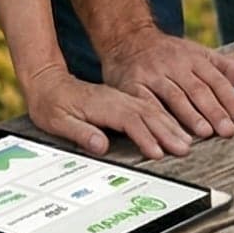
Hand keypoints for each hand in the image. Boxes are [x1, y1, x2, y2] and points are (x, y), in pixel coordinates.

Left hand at [20, 64, 192, 160]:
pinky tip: (175, 125)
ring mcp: (120, 98)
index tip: (158, 152)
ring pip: (152, 110)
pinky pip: (149, 106)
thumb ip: (80, 132)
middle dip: (167, 132)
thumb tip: (101, 146)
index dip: (145, 137)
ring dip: (170, 125)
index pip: (129, 120)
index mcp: (102, 104)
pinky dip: (165, 117)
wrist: (47, 80)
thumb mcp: (56, 121)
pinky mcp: (122, 100)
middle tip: (184, 148)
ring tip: (185, 141)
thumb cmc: (50, 103)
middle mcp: (115, 99)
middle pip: (147, 114)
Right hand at [104, 26, 233, 140]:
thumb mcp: (195, 51)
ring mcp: (153, 74)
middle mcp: (174, 64)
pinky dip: (159, 118)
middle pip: (197, 89)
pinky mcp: (133, 85)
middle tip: (226, 130)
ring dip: (190, 116)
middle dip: (214, 111)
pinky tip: (167, 133)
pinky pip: (147, 103)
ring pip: (174, 96)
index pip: (215, 80)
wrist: (127, 37)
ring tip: (204, 132)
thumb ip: (222, 66)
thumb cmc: (166, 51)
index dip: (229, 100)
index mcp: (192, 57)